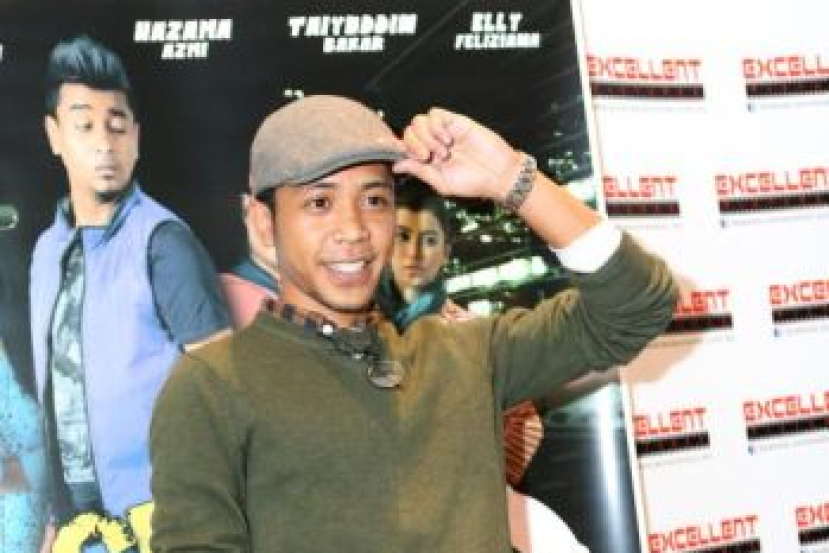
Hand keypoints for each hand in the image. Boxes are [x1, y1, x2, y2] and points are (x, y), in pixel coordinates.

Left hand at [393, 108, 520, 200]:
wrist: (499, 175)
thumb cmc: (474, 183)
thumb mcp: (442, 183)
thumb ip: (420, 172)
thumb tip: (396, 165)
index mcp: (427, 160)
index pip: (403, 147)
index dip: (391, 144)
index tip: (380, 143)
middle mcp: (432, 144)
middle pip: (408, 132)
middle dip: (412, 144)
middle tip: (427, 157)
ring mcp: (443, 132)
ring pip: (418, 121)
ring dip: (426, 137)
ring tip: (442, 152)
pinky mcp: (456, 122)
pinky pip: (435, 114)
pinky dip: (436, 126)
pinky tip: (447, 140)